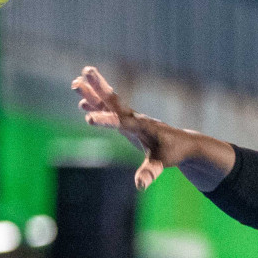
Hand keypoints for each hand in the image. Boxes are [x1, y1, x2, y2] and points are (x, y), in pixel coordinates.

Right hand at [72, 66, 188, 189]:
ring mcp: (130, 118)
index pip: (122, 122)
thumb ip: (150, 172)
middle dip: (99, 88)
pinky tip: (82, 103)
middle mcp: (134, 118)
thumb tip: (140, 186)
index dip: (106, 120)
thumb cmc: (173, 152)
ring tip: (75, 82)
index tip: (89, 120)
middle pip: (114, 101)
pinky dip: (96, 106)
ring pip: (109, 103)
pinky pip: (109, 111)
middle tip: (86, 71)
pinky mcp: (126, 122)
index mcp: (143, 126)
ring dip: (93, 92)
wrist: (182, 143)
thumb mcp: (162, 163)